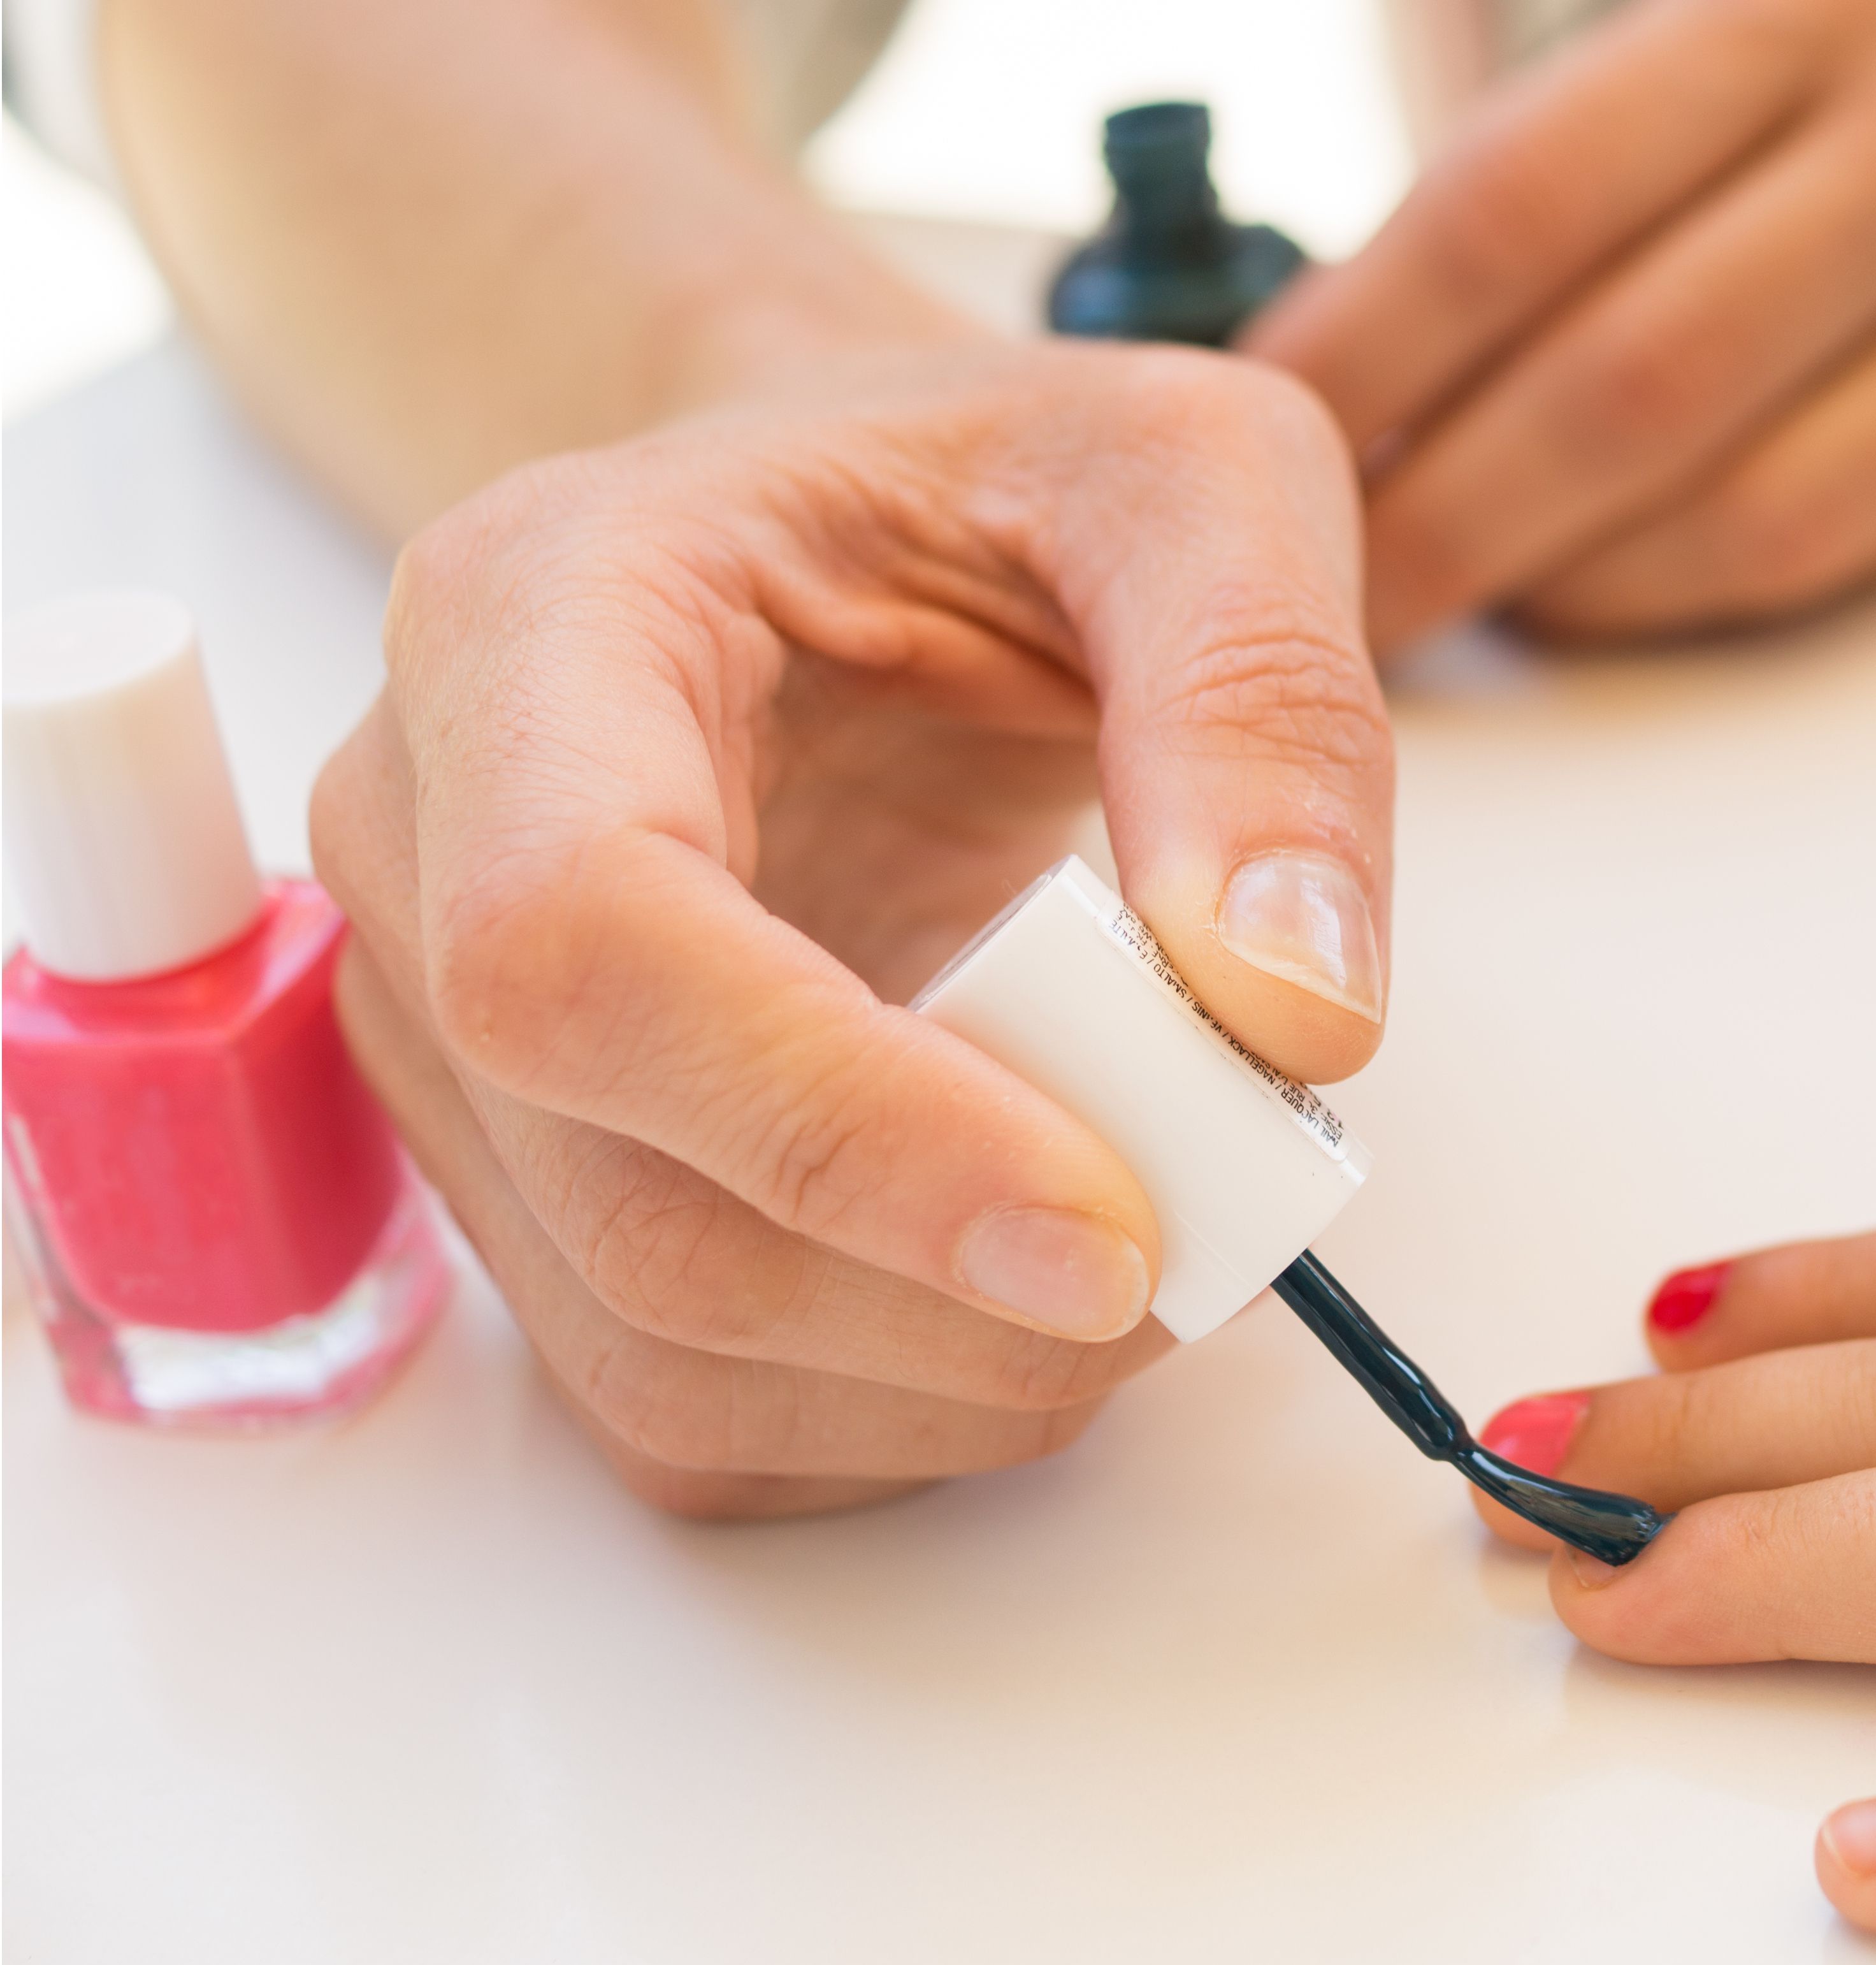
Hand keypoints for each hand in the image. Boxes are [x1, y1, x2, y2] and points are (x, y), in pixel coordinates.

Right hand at [312, 342, 1390, 1514]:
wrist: (855, 543)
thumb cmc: (991, 485)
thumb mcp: (1192, 480)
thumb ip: (1263, 699)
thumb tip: (1292, 1012)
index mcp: (532, 626)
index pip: (579, 945)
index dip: (842, 1128)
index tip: (1112, 1229)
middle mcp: (426, 853)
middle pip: (630, 1200)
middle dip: (952, 1294)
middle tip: (1206, 1249)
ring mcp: (454, 1049)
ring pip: (654, 1345)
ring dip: (948, 1379)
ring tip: (1156, 1267)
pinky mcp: (531, 1186)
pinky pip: (679, 1406)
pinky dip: (894, 1415)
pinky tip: (1031, 1309)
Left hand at [1246, 0, 1875, 647]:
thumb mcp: (1795, 12)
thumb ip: (1607, 142)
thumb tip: (1361, 329)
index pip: (1523, 196)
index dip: (1365, 344)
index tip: (1252, 438)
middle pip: (1617, 372)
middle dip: (1437, 512)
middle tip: (1319, 596)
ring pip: (1731, 499)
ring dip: (1553, 585)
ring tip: (1428, 617)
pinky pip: (1840, 552)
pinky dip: (1684, 598)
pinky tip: (1594, 598)